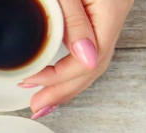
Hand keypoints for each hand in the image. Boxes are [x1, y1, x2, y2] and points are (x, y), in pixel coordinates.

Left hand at [24, 0, 133, 118]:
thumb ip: (75, 21)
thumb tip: (85, 58)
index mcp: (110, 11)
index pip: (88, 60)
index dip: (57, 77)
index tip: (30, 81)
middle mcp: (114, 16)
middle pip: (93, 66)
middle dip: (63, 91)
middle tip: (37, 108)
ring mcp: (110, 16)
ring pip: (93, 61)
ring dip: (67, 84)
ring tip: (44, 101)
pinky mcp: (100, 14)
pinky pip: (90, 49)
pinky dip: (71, 67)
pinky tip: (58, 78)